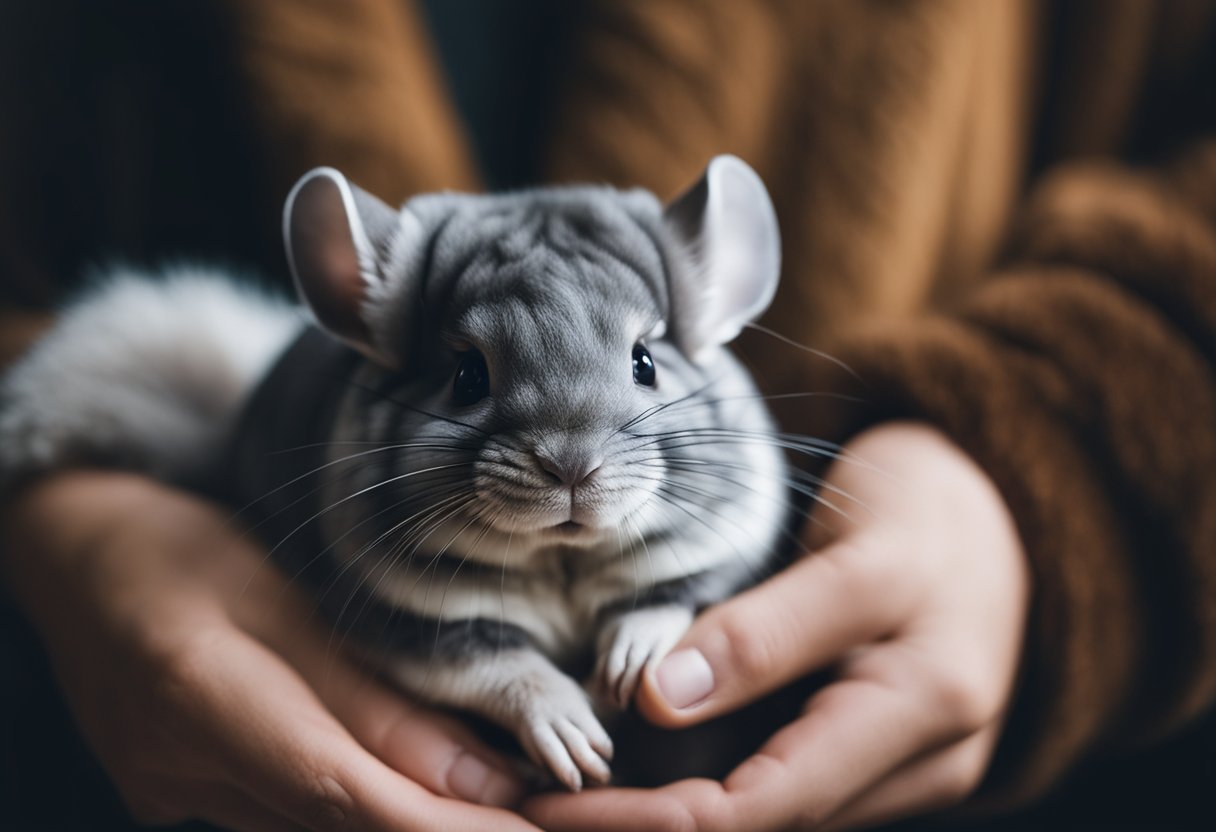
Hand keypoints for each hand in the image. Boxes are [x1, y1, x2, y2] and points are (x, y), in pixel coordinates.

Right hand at [1, 471, 539, 831]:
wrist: (74, 560)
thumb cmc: (181, 548)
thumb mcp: (282, 592)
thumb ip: (372, 694)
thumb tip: (479, 779)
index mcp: (198, 695)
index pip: (347, 794)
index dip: (449, 826)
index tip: (535, 825)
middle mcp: (178, 772)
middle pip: (340, 828)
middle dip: (450, 824)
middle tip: (546, 804)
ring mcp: (173, 797)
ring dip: (410, 817)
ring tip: (502, 790)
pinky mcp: (181, 800)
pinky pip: (289, 820)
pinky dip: (359, 807)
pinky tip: (415, 781)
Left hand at [526, 422, 1029, 830]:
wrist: (1000, 510)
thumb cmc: (932, 518)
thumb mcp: (857, 560)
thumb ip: (765, 633)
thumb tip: (658, 696)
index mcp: (921, 718)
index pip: (763, 809)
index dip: (650, 821)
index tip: (554, 804)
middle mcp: (912, 766)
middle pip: (757, 827)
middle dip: (645, 825)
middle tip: (539, 803)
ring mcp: (892, 764)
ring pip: (764, 812)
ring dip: (667, 812)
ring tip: (568, 792)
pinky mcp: (866, 747)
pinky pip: (776, 781)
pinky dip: (702, 783)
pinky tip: (637, 769)